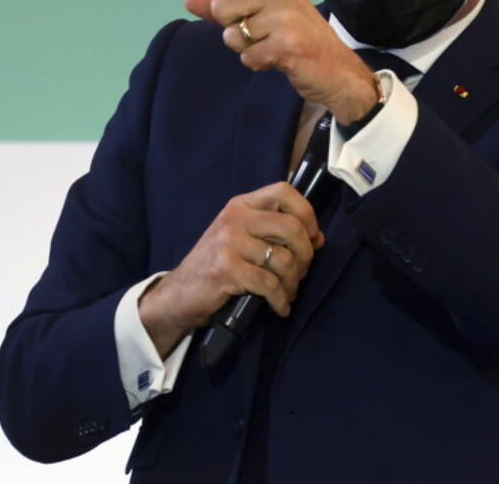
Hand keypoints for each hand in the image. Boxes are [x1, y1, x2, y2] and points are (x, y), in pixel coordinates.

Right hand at [138, 182, 324, 357]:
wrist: (179, 293)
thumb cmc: (215, 265)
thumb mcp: (242, 239)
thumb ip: (276, 233)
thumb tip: (319, 237)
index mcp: (240, 206)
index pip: (283, 191)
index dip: (306, 212)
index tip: (311, 235)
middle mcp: (234, 219)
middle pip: (291, 227)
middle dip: (305, 254)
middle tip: (301, 271)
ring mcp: (229, 243)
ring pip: (283, 260)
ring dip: (293, 283)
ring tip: (288, 292)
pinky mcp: (227, 270)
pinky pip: (270, 285)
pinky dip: (280, 300)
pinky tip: (279, 307)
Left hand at [185, 0, 378, 123]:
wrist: (336, 69)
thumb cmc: (296, 38)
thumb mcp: (261, 17)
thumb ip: (226, 8)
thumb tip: (189, 0)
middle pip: (223, 6)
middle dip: (230, 26)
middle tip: (259, 33)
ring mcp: (286, 18)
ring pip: (234, 35)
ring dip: (246, 49)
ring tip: (272, 46)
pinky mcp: (287, 44)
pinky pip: (248, 56)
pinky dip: (256, 63)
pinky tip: (277, 59)